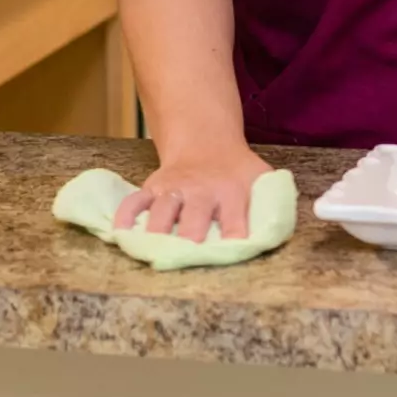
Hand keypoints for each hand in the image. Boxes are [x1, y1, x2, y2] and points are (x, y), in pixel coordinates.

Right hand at [113, 144, 272, 243]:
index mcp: (232, 191)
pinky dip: (125, 216)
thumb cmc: (236, 173)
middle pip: (195, 215)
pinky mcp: (152, 187)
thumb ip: (270, 202)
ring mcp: (174, 188)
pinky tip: (121, 234)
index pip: (235, 218)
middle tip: (189, 254)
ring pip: (162, 210)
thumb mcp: (260, 179)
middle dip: (192, 235)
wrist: (207, 143)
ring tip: (152, 251)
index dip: (234, 235)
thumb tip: (275, 230)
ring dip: (158, 231)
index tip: (232, 250)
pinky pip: (134, 201)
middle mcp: (202, 190)